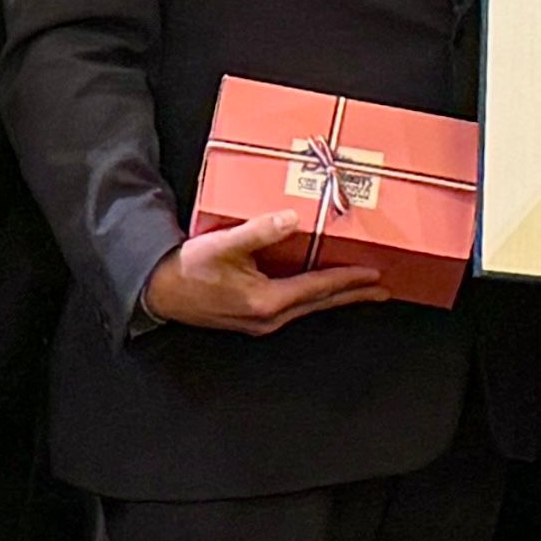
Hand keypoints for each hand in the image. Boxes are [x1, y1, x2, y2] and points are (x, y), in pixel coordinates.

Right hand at [144, 211, 387, 334]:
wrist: (159, 290)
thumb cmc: (188, 269)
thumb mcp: (224, 244)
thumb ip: (259, 231)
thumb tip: (291, 219)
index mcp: (267, 301)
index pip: (318, 287)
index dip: (348, 280)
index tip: (374, 274)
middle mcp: (268, 317)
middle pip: (320, 303)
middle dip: (353, 294)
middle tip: (382, 288)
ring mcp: (260, 321)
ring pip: (309, 307)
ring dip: (335, 297)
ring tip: (359, 289)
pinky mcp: (253, 318)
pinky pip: (294, 307)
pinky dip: (314, 298)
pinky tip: (318, 290)